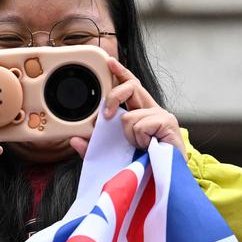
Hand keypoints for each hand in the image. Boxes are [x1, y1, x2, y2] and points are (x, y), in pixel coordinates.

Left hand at [69, 57, 186, 158]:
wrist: (164, 180)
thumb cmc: (144, 166)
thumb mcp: (112, 155)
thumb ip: (94, 147)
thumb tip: (74, 140)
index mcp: (142, 113)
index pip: (132, 87)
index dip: (121, 73)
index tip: (109, 62)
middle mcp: (153, 110)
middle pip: (131, 87)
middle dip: (114, 97)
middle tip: (105, 116)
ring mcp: (162, 115)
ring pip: (129, 116)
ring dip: (130, 136)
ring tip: (141, 148)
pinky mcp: (167, 122)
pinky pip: (140, 125)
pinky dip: (140, 139)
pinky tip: (149, 147)